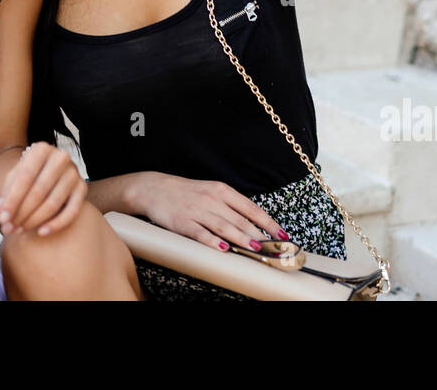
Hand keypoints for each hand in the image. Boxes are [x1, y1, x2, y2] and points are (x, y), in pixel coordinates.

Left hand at [0, 141, 85, 236]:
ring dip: (35, 220)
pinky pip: (72, 211)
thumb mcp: (16, 177)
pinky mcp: (83, 188)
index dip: (12, 200)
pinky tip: (41, 232)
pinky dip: (56, 224)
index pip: (25, 176)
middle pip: (39, 191)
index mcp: (41, 149)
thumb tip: (2, 213)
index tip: (2, 218)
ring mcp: (74, 172)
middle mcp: (60, 157)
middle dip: (22, 213)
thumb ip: (7, 194)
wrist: (52, 172)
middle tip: (10, 228)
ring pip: (54, 203)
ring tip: (21, 230)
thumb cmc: (30, 175)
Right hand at [133, 172, 286, 252]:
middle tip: (274, 248)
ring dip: (242, 239)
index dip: (268, 222)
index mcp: (221, 191)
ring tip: (256, 249)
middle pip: (240, 220)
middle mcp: (212, 200)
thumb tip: (253, 224)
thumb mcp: (211, 192)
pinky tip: (224, 249)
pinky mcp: (182, 223)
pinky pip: (201, 234)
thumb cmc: (186, 192)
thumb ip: (230, 206)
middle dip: (259, 235)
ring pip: (224, 227)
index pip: (250, 208)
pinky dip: (213, 242)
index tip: (282, 235)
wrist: (154, 189)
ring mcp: (197, 211)